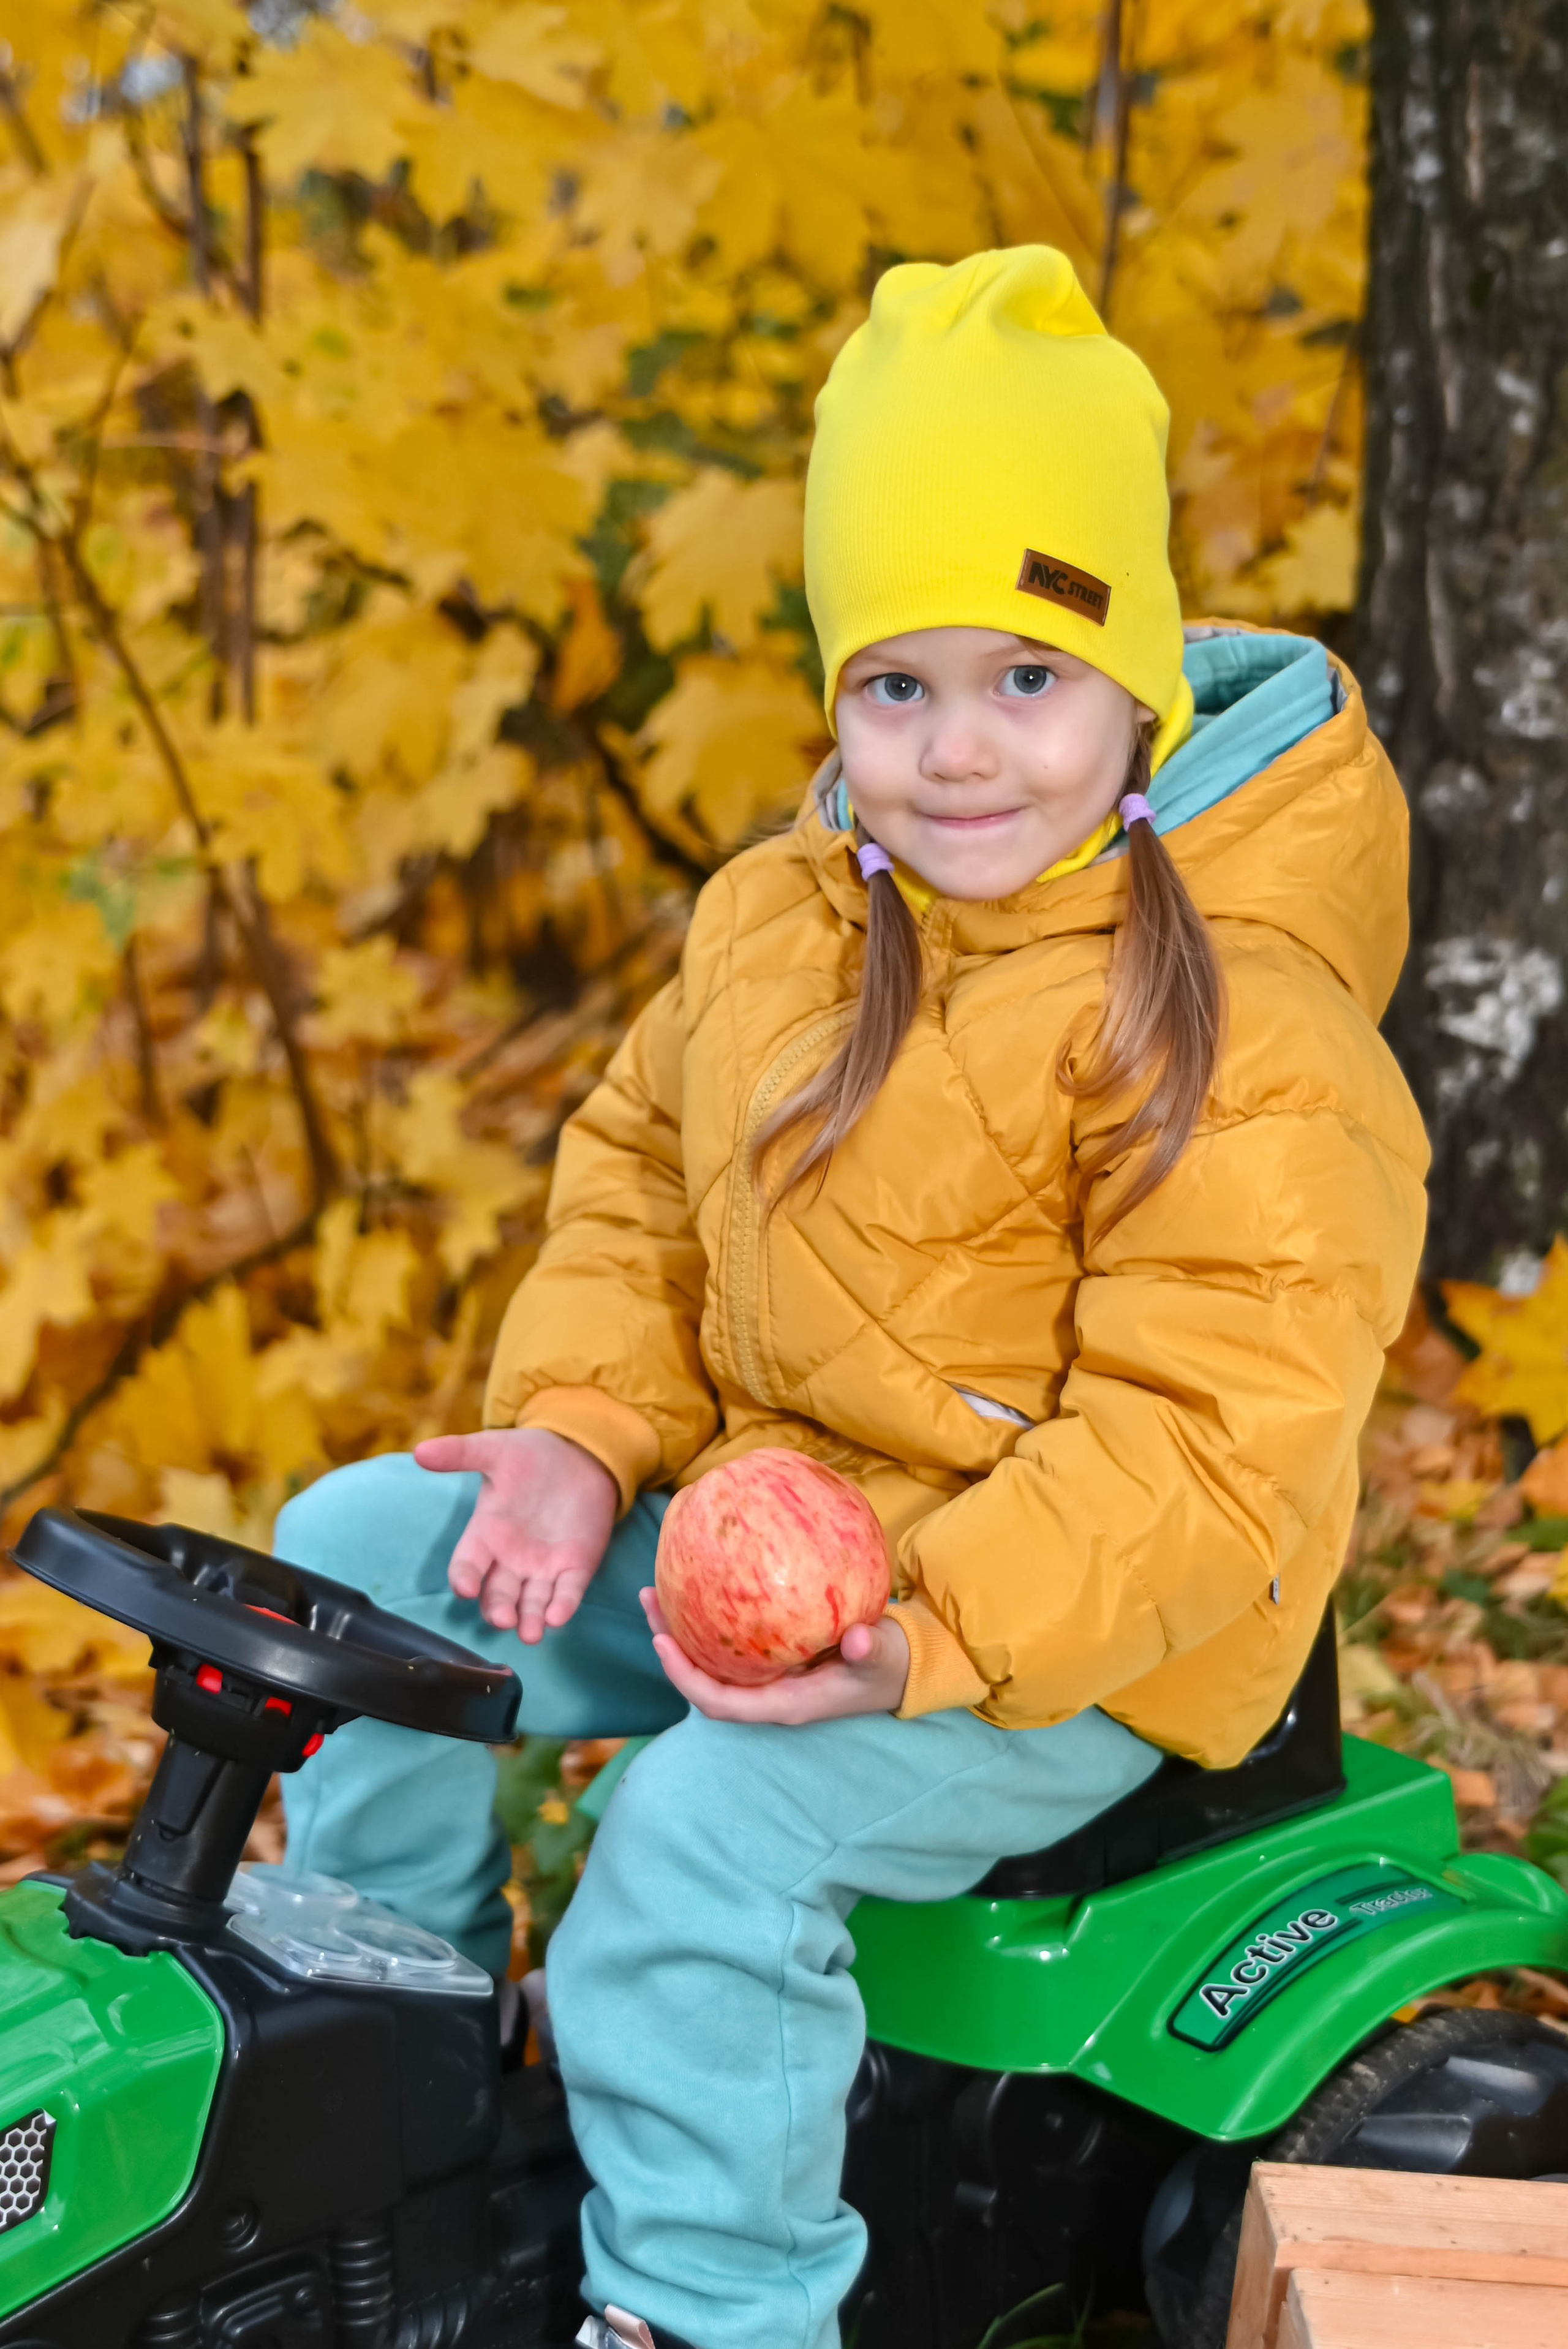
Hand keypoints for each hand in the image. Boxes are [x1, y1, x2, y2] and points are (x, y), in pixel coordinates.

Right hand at [414, 1427, 617, 1642]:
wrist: (578, 1454)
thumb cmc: (529, 1455)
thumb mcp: (494, 1450)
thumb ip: (459, 1453)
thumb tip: (420, 1451)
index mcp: (486, 1534)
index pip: (468, 1565)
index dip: (465, 1578)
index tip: (465, 1589)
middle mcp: (510, 1558)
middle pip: (498, 1593)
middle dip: (498, 1609)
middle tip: (501, 1620)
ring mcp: (543, 1566)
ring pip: (531, 1602)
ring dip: (529, 1619)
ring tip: (530, 1633)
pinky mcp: (576, 1566)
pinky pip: (567, 1591)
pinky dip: (563, 1605)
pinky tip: (559, 1617)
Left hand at [639, 1588, 909, 1723]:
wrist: (899, 1667)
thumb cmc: (888, 1665)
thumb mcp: (882, 1656)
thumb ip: (869, 1649)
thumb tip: (855, 1639)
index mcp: (784, 1704)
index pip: (720, 1704)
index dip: (685, 1678)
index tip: (661, 1642)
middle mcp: (767, 1694)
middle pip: (703, 1679)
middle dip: (670, 1644)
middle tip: (649, 1596)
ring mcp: (768, 1676)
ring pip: (712, 1659)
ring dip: (682, 1628)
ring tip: (660, 1587)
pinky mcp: (774, 1657)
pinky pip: (730, 1641)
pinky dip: (710, 1615)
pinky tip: (703, 1580)